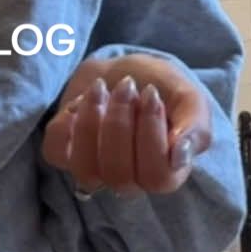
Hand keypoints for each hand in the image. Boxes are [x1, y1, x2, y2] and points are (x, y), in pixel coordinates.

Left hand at [40, 52, 212, 197]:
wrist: (125, 71)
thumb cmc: (161, 87)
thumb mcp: (188, 96)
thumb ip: (195, 125)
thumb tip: (179, 155)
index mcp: (167, 172)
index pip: (158, 178)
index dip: (152, 137)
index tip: (151, 95)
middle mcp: (130, 180)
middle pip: (119, 174)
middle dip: (120, 123)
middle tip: (127, 85)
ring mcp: (94, 170)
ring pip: (86, 169)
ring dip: (91, 123)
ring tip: (101, 89)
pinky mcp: (65, 154)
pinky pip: (55, 153)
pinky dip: (65, 125)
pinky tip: (80, 104)